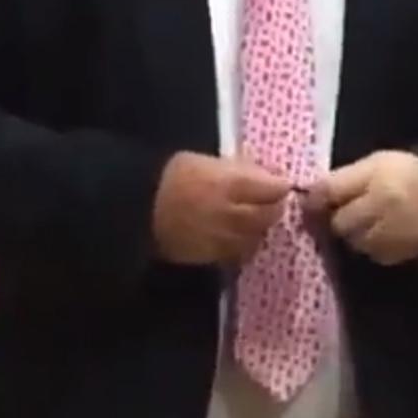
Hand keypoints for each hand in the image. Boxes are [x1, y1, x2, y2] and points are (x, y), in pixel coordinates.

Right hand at [152, 153, 292, 264]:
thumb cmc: (168, 177)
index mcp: (233, 183)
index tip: (280, 182)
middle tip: (272, 201)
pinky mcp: (214, 256)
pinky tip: (239, 235)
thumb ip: (236, 168)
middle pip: (271, 214)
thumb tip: (262, 172)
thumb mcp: (203, 160)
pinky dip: (245, 243)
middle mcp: (235, 213)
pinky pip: (240, 252)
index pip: (275, 188)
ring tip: (256, 218)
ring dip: (261, 227)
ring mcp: (226, 238)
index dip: (280, 185)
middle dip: (275, 207)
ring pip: (259, 236)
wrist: (137, 210)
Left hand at [306, 151, 417, 264]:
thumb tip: (308, 197)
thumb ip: (342, 180)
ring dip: (356, 235)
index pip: (329, 192)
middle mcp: (384, 206)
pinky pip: (375, 255)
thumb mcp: (373, 164)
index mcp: (375, 177)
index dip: (315, 199)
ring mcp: (396, 232)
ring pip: (355, 242)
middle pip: (340, 223)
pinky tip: (384, 234)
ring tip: (369, 223)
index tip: (311, 203)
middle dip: (339, 218)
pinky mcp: (404, 252)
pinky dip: (374, 248)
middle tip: (347, 212)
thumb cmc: (404, 173)